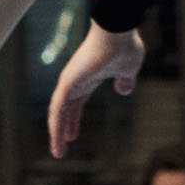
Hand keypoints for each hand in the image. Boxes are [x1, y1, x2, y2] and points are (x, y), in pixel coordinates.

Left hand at [47, 23, 146, 156]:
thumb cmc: (124, 46)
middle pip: (65, 110)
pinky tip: (57, 138)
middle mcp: (76, 81)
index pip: (77, 102)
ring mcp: (70, 81)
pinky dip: (56, 124)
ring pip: (58, 112)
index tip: (72, 135)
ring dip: (56, 133)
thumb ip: (125, 80)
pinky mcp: (68, 81)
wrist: (118, 32)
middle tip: (60, 149)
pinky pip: (58, 107)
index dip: (73, 120)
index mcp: (89, 78)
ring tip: (57, 153)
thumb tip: (124, 90)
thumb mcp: (128, 69)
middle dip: (63, 130)